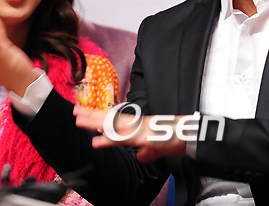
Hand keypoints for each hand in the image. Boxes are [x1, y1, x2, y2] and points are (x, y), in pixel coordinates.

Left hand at [73, 105, 188, 162]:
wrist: (194, 136)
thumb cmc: (179, 140)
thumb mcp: (160, 147)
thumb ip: (148, 152)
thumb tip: (140, 156)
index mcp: (140, 125)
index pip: (116, 119)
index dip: (101, 116)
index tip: (86, 113)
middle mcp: (138, 124)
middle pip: (111, 119)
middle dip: (92, 115)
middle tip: (74, 111)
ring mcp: (139, 130)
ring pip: (112, 125)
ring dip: (95, 123)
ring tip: (78, 120)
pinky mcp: (143, 138)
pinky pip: (123, 139)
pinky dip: (109, 140)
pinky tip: (96, 142)